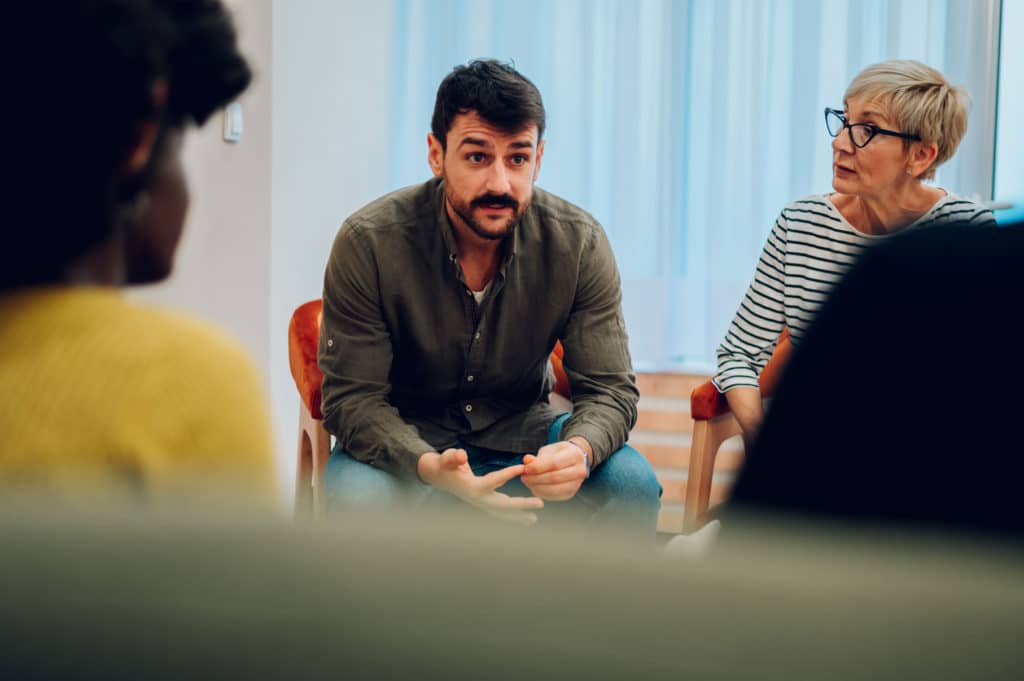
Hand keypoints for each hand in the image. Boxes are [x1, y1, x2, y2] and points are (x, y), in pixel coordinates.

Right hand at [417, 448, 543, 524]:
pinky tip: (524, 518)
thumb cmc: (445, 465)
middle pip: (503, 505)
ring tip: (534, 520)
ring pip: (502, 513)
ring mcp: (481, 504)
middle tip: (540, 503)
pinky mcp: (484, 504)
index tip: (522, 468)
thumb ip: (453, 457)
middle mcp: (478, 499)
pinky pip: (501, 512)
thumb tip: (462, 456)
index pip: (492, 481)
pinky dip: (512, 515)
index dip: (506, 474)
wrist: (439, 477)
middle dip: (521, 505)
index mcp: (471, 488)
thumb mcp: (447, 458)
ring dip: (518, 516)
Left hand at [521, 438, 589, 500]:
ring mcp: (577, 484)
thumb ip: (538, 457)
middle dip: (536, 479)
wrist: (574, 461)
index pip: (554, 463)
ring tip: (527, 482)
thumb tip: (526, 461)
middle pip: (554, 478)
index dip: (538, 467)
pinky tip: (534, 487)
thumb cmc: (559, 454)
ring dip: (537, 487)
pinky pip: (554, 496)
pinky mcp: (571, 493)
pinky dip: (541, 493)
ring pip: (554, 489)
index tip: (525, 468)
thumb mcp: (549, 450)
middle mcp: (580, 471)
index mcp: (575, 455)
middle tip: (524, 477)